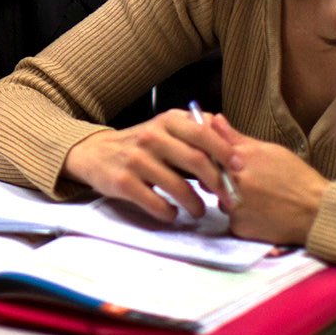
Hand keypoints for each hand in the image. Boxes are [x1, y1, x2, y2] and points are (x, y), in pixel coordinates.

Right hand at [59, 109, 230, 220]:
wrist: (95, 153)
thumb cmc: (141, 144)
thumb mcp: (165, 127)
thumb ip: (195, 130)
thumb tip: (231, 139)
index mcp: (167, 120)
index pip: (203, 133)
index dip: (225, 151)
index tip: (240, 169)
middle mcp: (152, 136)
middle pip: (196, 160)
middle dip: (218, 184)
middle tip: (229, 200)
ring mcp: (136, 159)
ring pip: (178, 186)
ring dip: (195, 204)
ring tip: (200, 211)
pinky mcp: (123, 182)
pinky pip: (156, 203)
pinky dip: (169, 213)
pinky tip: (172, 214)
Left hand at [207, 117, 329, 245]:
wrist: (316, 212)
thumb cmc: (296, 176)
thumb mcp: (269, 150)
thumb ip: (236, 138)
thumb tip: (213, 120)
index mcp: (238, 160)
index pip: (208, 154)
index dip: (214, 157)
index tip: (223, 160)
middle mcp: (231, 183)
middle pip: (212, 178)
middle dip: (224, 178)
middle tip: (249, 182)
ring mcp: (233, 208)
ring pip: (222, 200)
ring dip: (232, 199)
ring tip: (260, 198)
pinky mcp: (238, 228)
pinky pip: (233, 219)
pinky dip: (243, 216)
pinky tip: (262, 213)